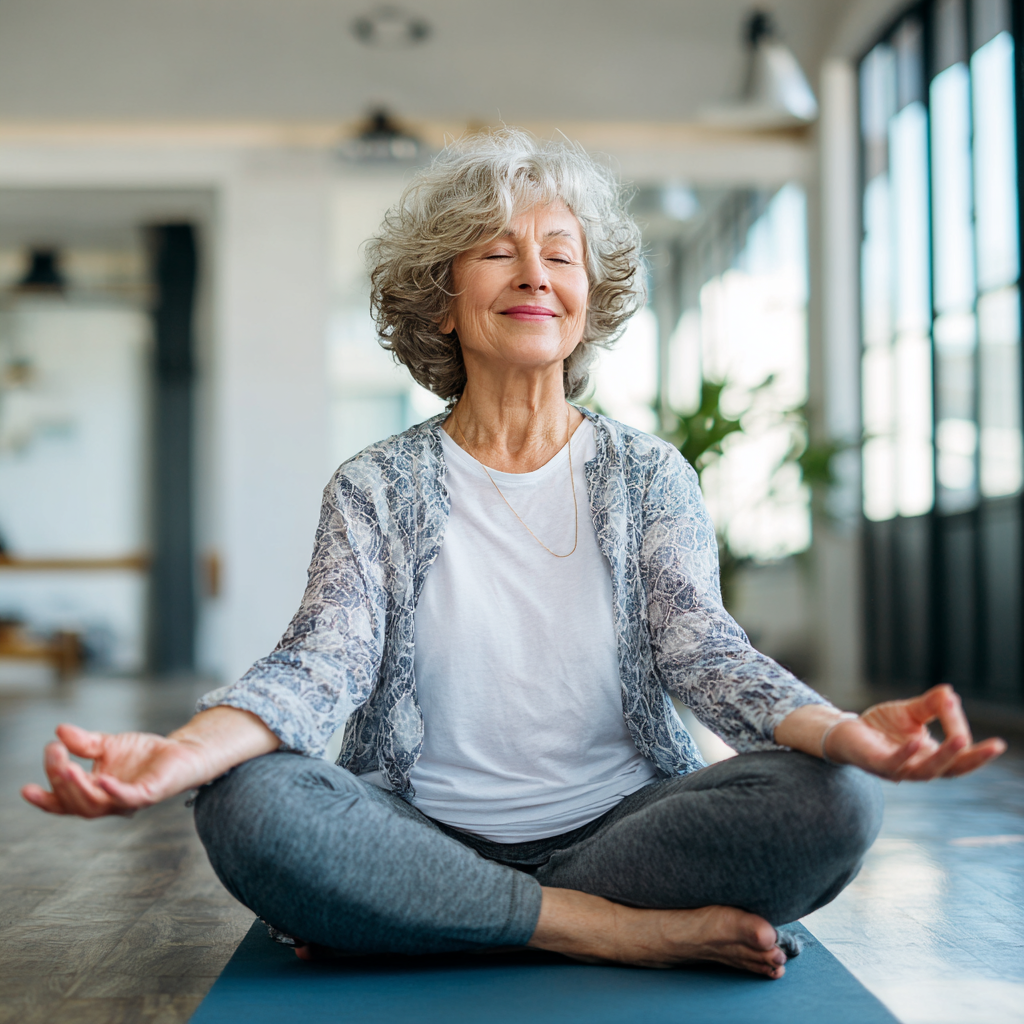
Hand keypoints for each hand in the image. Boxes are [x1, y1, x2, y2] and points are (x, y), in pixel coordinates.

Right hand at [21, 707, 279, 817]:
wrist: (179, 753)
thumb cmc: (143, 753)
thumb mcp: (108, 744)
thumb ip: (84, 742)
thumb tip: (60, 730)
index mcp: (94, 792)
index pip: (63, 801)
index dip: (44, 799)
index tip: (25, 789)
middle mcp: (107, 802)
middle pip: (75, 801)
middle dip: (59, 780)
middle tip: (53, 754)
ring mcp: (127, 801)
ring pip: (95, 805)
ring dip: (78, 788)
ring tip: (66, 768)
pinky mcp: (148, 795)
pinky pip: (128, 798)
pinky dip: (114, 791)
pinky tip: (102, 780)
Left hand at [824, 685, 1005, 780]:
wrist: (845, 733)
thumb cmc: (880, 726)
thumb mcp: (910, 712)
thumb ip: (931, 705)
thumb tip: (950, 693)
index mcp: (929, 759)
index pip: (958, 759)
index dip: (975, 750)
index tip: (988, 734)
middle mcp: (917, 768)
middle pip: (950, 770)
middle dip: (973, 759)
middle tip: (995, 746)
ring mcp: (897, 769)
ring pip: (925, 770)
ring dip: (945, 756)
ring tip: (961, 739)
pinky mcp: (875, 763)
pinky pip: (893, 763)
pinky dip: (906, 754)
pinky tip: (917, 741)